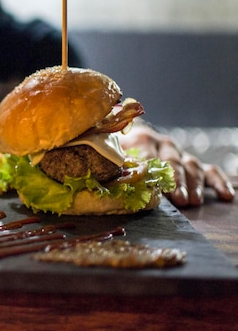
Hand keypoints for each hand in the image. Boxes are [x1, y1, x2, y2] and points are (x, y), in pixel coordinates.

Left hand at [119, 124, 234, 206]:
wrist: (130, 133)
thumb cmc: (118, 149)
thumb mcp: (112, 152)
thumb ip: (112, 163)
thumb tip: (109, 177)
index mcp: (142, 139)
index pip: (149, 156)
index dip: (153, 172)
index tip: (157, 187)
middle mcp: (164, 144)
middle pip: (173, 162)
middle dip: (177, 181)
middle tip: (180, 200)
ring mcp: (180, 153)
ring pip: (192, 166)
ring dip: (194, 185)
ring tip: (194, 202)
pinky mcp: (191, 162)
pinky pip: (209, 170)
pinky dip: (218, 182)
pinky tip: (226, 195)